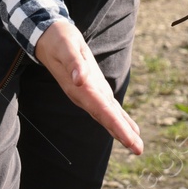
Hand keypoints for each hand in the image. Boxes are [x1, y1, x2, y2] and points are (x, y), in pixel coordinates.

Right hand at [35, 21, 143, 154]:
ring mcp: (89, 93)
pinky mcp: (92, 88)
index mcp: (81, 89)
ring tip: (137, 145)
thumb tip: (79, 78)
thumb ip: (73, 63)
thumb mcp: (67, 47)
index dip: (117, 126)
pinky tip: (129, 128)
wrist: (48, 38)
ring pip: (108, 116)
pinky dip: (119, 118)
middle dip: (123, 134)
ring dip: (122, 130)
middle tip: (139, 150)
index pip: (102, 111)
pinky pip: (108, 107)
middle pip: (107, 118)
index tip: (130, 140)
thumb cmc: (59, 40)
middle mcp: (85, 95)